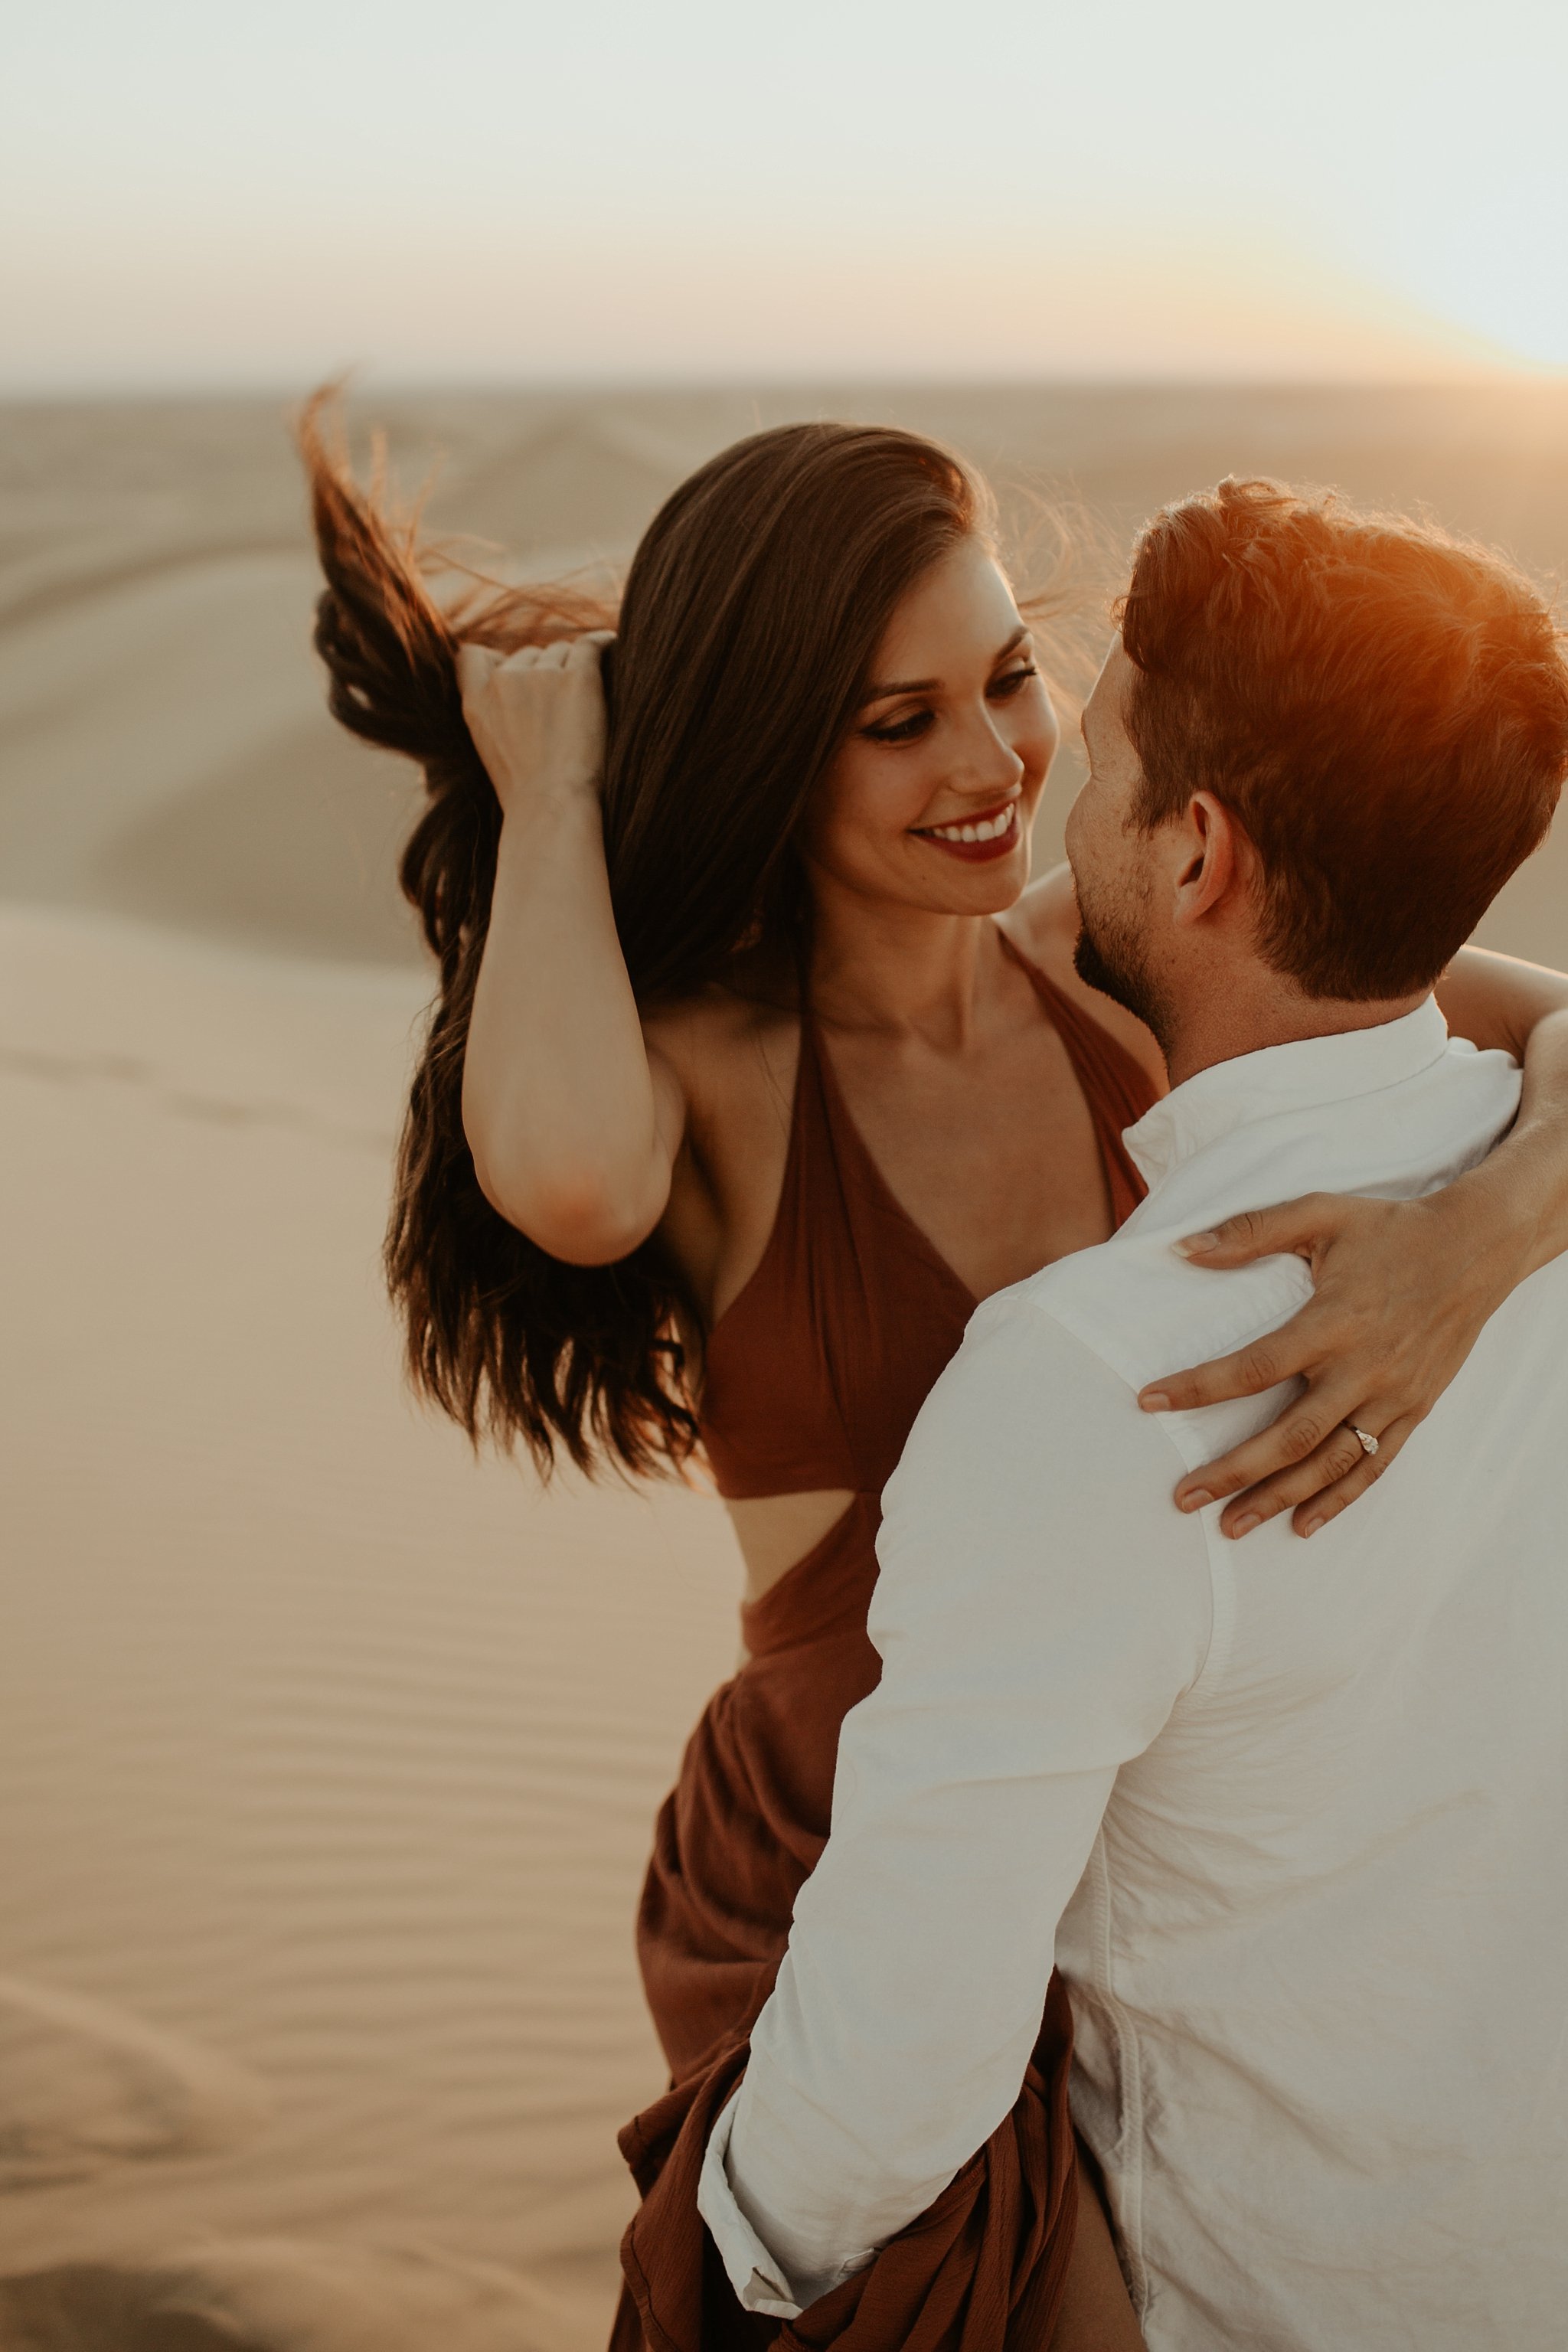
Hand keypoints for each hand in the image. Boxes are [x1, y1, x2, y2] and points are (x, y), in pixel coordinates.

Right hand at [457, 632, 612, 816]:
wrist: (552, 807)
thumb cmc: (528, 791)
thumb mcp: (490, 750)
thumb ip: (493, 713)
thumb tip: (515, 690)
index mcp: (476, 700)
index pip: (472, 656)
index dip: (495, 660)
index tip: (517, 674)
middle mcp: (505, 680)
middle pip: (529, 654)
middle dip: (545, 671)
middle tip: (563, 708)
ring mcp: (541, 675)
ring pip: (560, 652)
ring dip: (572, 669)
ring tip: (585, 703)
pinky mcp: (577, 677)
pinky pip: (591, 645)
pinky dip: (603, 643)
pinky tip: (612, 645)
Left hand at [1137, 1190, 1522, 1539]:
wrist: (1475, 1248)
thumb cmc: (1388, 1228)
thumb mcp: (1320, 1212)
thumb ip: (1250, 1231)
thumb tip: (1181, 1248)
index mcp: (1333, 1322)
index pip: (1254, 1367)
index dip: (1198, 1388)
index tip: (1149, 1402)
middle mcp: (1363, 1368)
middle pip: (1290, 1436)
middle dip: (1233, 1472)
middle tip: (1184, 1498)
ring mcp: (1392, 1395)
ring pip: (1330, 1462)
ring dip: (1278, 1498)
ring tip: (1230, 1527)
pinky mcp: (1415, 1409)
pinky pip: (1374, 1466)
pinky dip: (1338, 1500)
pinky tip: (1302, 1525)